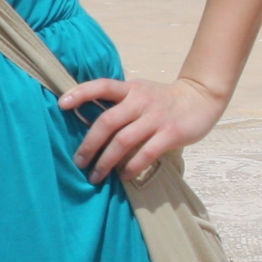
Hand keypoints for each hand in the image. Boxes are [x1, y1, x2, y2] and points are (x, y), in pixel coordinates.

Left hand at [57, 74, 223, 184]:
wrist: (201, 98)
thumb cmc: (162, 100)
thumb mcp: (139, 93)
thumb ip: (119, 104)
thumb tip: (89, 125)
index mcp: (130, 89)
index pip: (102, 86)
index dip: (80, 93)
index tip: (61, 105)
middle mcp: (140, 101)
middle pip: (107, 122)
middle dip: (89, 145)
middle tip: (78, 162)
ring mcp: (156, 117)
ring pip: (123, 141)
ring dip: (106, 161)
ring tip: (96, 176)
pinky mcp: (171, 133)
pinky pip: (146, 153)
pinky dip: (132, 167)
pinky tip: (123, 176)